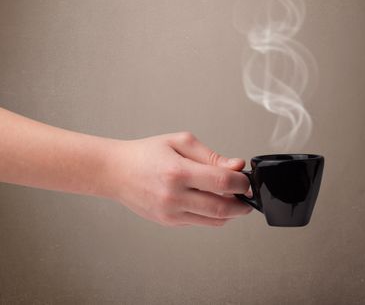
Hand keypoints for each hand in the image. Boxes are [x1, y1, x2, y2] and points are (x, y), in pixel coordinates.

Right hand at [108, 132, 252, 226]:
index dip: (242, 182)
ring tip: (232, 198)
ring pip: (213, 221)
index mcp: (178, 172)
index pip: (222, 182)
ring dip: (230, 212)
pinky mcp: (168, 222)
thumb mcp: (180, 142)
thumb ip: (211, 156)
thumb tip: (236, 166)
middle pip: (222, 208)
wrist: (117, 171)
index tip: (247, 179)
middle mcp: (174, 197)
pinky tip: (212, 201)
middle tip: (247, 195)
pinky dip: (212, 215)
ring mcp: (170, 213)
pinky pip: (199, 223)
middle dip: (242, 204)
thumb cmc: (147, 153)